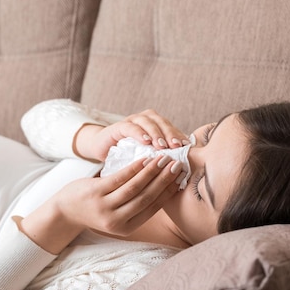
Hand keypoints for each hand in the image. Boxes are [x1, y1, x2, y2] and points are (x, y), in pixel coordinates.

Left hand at [18, 155, 182, 253]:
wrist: (66, 210)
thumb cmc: (97, 209)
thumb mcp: (118, 213)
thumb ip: (137, 204)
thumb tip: (166, 187)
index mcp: (126, 228)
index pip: (152, 208)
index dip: (168, 192)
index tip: (181, 178)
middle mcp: (116, 221)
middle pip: (146, 197)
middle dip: (164, 180)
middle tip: (177, 165)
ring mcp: (105, 207)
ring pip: (134, 187)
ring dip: (152, 172)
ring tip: (164, 159)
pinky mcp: (95, 193)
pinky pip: (119, 179)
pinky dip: (134, 168)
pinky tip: (144, 159)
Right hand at [74, 109, 188, 161]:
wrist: (102, 150)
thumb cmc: (127, 157)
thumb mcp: (147, 158)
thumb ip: (161, 158)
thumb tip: (183, 169)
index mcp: (156, 127)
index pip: (171, 129)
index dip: (180, 137)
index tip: (188, 150)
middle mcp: (145, 120)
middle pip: (162, 123)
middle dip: (171, 134)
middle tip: (177, 147)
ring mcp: (131, 122)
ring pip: (148, 122)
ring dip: (156, 133)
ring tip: (162, 146)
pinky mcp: (117, 126)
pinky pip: (130, 127)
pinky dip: (139, 133)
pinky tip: (145, 141)